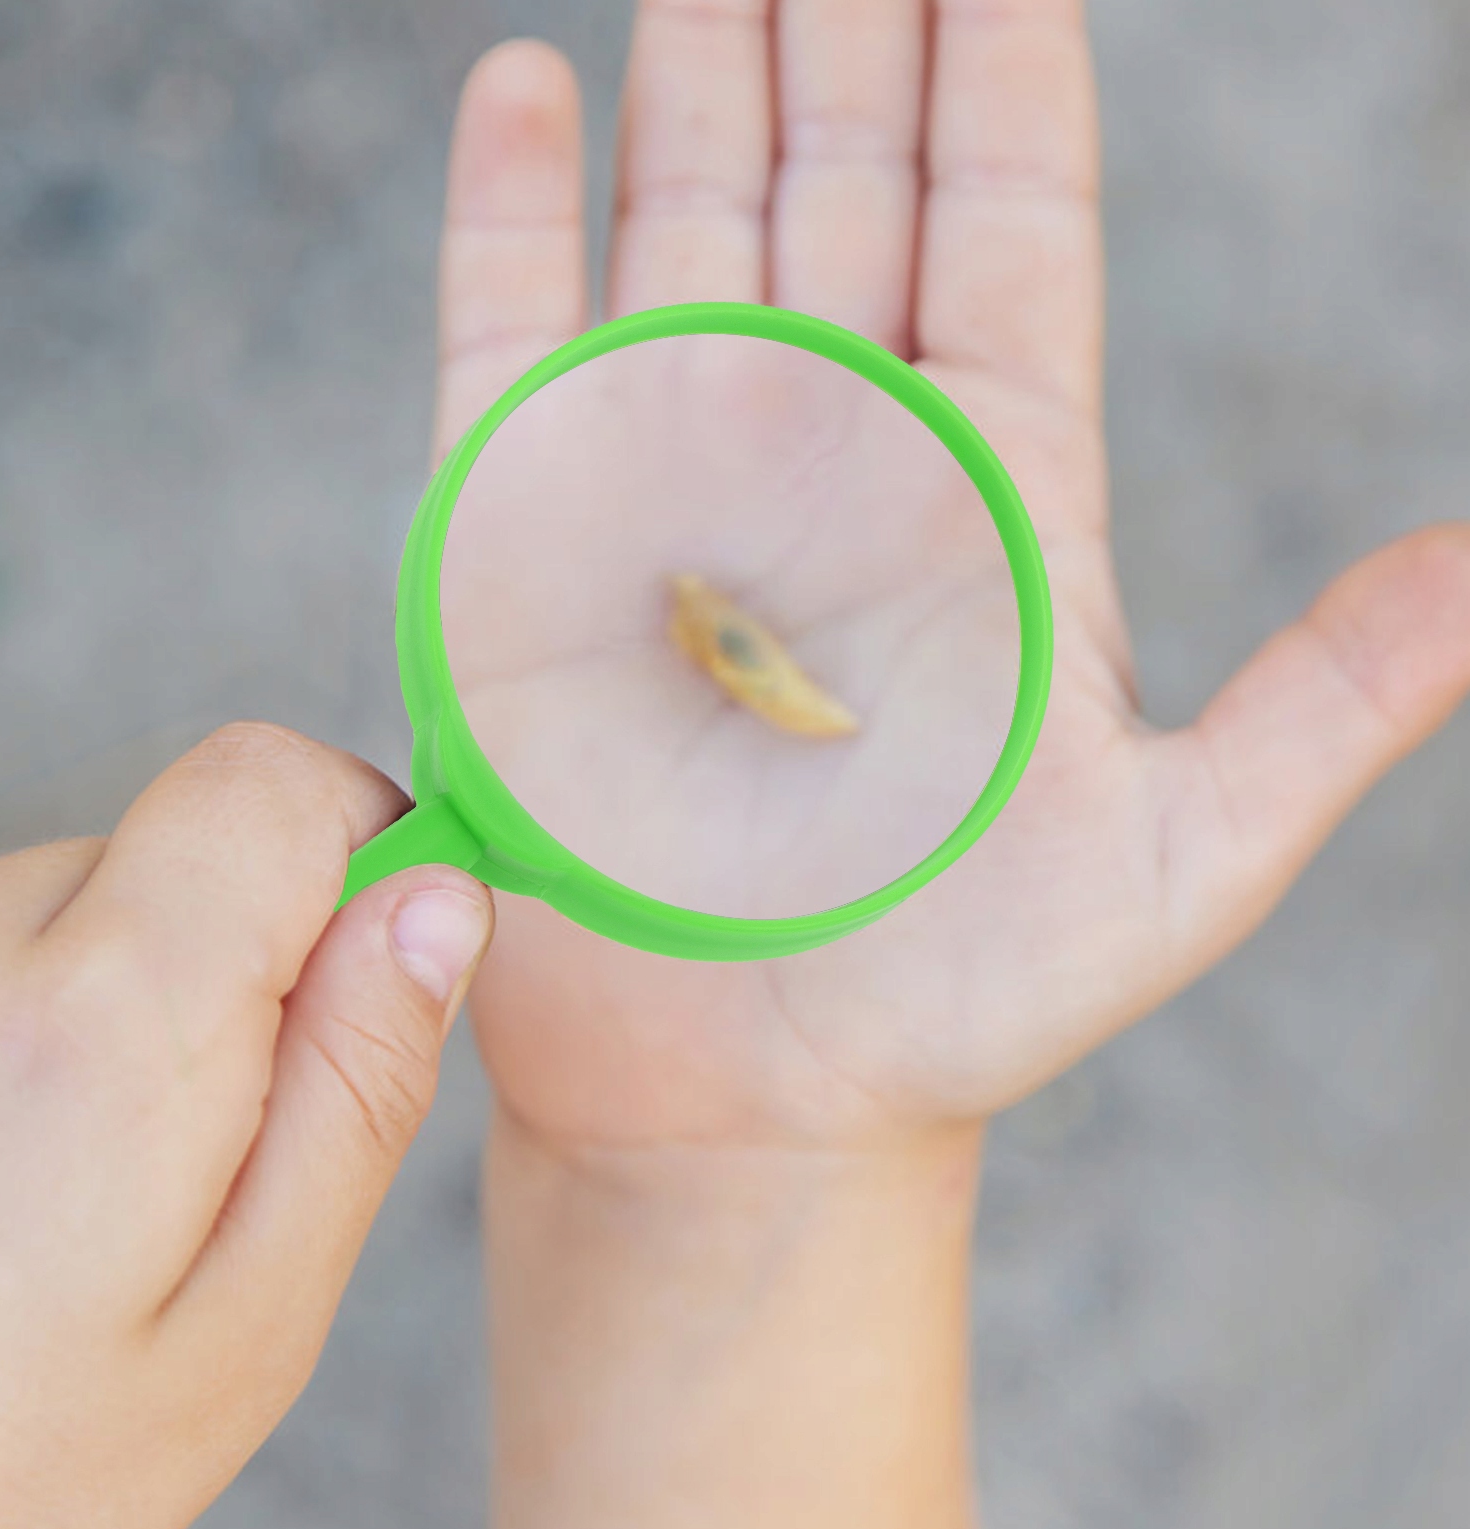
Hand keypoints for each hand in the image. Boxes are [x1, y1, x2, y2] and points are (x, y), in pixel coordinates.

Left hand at [0, 724, 491, 1528]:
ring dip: (98, 1010)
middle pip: (174, 854)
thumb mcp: (250, 1317)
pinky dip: (3, 1030)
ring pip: (70, 906)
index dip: (354, 845)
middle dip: (222, 970)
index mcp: (102, 1024)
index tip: (357, 968)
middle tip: (177, 1158)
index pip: (272, 784)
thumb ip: (362, 1081)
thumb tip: (437, 901)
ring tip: (44, 1191)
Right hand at [435, 5, 1469, 1148]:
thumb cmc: (949, 1003)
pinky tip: (522, 89)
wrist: (747, 1109)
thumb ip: (1327, 707)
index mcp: (989, 504)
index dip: (1003, 68)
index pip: (1005, 229)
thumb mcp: (1173, 862)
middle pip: (844, 191)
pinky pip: (514, 354)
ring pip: (684, 237)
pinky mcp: (530, 561)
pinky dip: (513, 221)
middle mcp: (831, 471)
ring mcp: (672, 500)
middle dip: (841, 25)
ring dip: (693, 78)